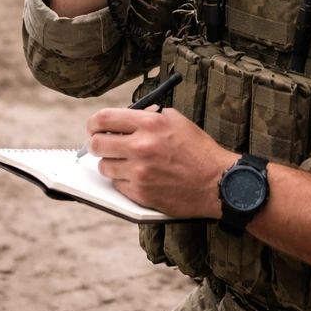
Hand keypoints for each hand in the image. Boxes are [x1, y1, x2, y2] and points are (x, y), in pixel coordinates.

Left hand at [86, 106, 234, 217]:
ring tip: (124, 162)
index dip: (94, 123)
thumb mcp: (177, 121)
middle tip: (101, 145)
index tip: (94, 126)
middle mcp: (141, 147)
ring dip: (110, 163)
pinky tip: (137, 176)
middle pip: (96, 144)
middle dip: (96, 144)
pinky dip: (123, 180)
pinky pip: (117, 184)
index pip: (104, 118)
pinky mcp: (140, 193)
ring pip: (104, 166)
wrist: (216, 182)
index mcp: (150, 124)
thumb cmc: (199, 150)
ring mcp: (139, 172)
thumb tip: (126, 118)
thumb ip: (149, 116)